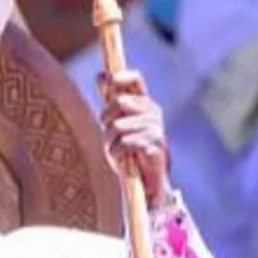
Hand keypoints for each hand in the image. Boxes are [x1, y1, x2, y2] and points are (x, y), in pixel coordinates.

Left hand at [98, 70, 169, 207]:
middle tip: (110, 135)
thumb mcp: (118, 123)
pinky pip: (125, 142)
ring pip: (119, 125)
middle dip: (106, 119)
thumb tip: (101, 75)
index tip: (109, 85)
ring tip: (117, 151)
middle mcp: (152, 111)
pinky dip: (117, 153)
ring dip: (110, 142)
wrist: (148, 183)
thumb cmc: (130, 152)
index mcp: (143, 103)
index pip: (135, 79)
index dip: (120, 77)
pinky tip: (122, 159)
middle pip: (119, 102)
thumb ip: (111, 100)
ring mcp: (156, 127)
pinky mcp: (155, 145)